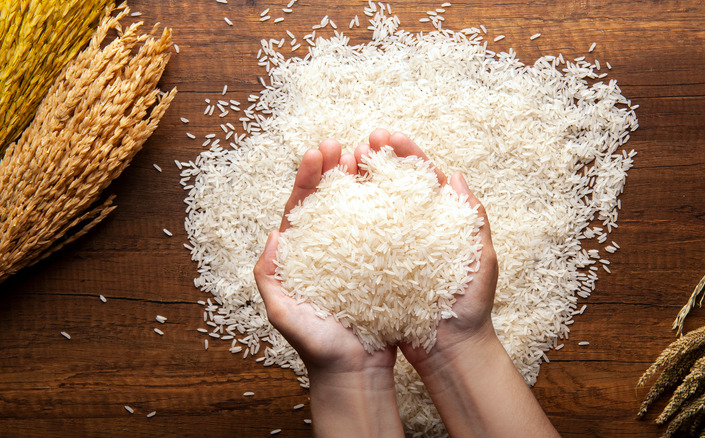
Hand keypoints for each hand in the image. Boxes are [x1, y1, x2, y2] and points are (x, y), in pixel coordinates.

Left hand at [254, 138, 402, 436]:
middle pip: (328, 201)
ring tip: (368, 156)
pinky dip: (386, 208)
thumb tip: (272, 235)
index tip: (316, 151)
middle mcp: (325, 252)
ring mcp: (353, 257)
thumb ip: (270, 277)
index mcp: (300, 257)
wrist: (354, 373)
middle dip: (333, 170)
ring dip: (360, 182)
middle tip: (342, 144)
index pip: (300, 208)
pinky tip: (394, 189)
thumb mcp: (282, 312)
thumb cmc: (316, 346)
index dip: (307, 178)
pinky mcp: (378, 266)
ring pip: (356, 211)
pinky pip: (382, 231)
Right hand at [355, 129, 498, 369]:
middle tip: (357, 144)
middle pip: (389, 186)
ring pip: (367, 207)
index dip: (406, 154)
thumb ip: (474, 222)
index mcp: (439, 221)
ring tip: (336, 162)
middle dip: (373, 160)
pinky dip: (342, 219)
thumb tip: (456, 176)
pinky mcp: (372, 268)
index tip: (388, 136)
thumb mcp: (481, 262)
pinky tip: (328, 205)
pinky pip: (354, 238)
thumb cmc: (469, 308)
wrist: (448, 352)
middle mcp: (411, 229)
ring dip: (352, 182)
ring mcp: (390, 248)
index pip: (421, 178)